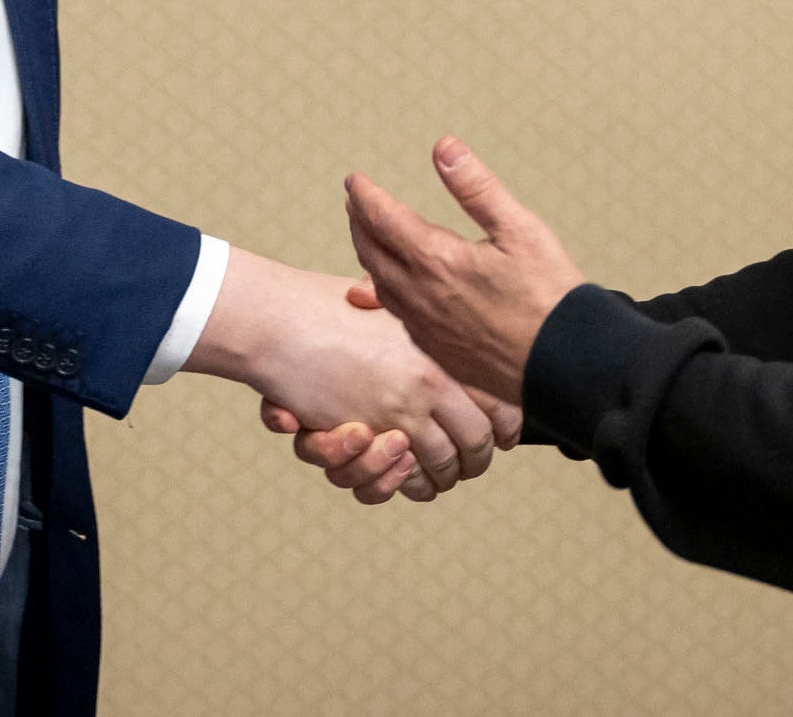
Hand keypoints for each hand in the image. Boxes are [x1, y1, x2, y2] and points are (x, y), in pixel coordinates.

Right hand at [260, 281, 523, 502]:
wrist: (282, 321)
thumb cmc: (325, 308)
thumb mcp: (387, 308)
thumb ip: (414, 323)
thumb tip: (446, 334)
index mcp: (441, 349)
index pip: (498, 398)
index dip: (509, 426)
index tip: (508, 437)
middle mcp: (432, 381)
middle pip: (478, 440)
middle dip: (476, 462)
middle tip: (470, 467)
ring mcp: (405, 410)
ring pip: (445, 464)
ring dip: (443, 478)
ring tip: (440, 478)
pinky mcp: (375, 433)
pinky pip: (407, 475)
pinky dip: (409, 484)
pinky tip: (411, 479)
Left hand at [343, 137, 584, 404]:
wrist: (568, 366)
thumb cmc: (550, 296)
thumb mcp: (520, 229)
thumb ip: (477, 188)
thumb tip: (444, 147)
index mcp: (437, 260)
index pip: (382, 219)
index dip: (364, 196)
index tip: (354, 180)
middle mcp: (421, 296)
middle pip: (371, 252)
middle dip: (359, 222)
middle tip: (355, 203)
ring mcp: (426, 329)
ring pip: (381, 286)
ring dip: (369, 256)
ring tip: (369, 238)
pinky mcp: (437, 352)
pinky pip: (398, 316)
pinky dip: (387, 291)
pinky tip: (396, 289)